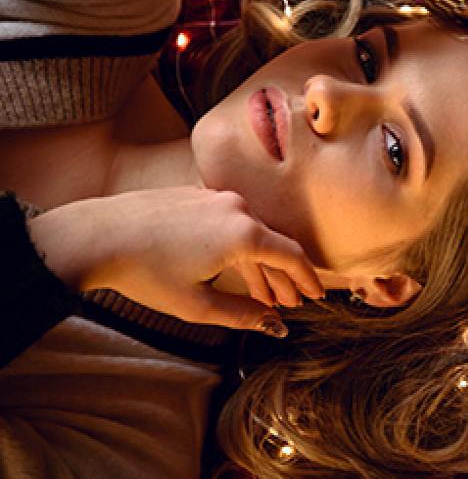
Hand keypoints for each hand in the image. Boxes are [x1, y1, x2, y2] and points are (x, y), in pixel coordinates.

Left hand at [28, 187, 324, 336]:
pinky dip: (238, 247)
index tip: (317, 296)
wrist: (97, 236)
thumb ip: (243, 315)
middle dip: (284, 277)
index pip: (292, 256)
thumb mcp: (197, 305)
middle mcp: (237, 208)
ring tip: (264, 294)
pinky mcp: (195, 196)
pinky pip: (230, 223)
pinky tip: (232, 268)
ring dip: (260, 264)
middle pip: (274, 244)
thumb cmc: (146, 272)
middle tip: (291, 303)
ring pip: (251, 234)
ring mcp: (215, 198)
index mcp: (244, 234)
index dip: (307, 279)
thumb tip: (274, 324)